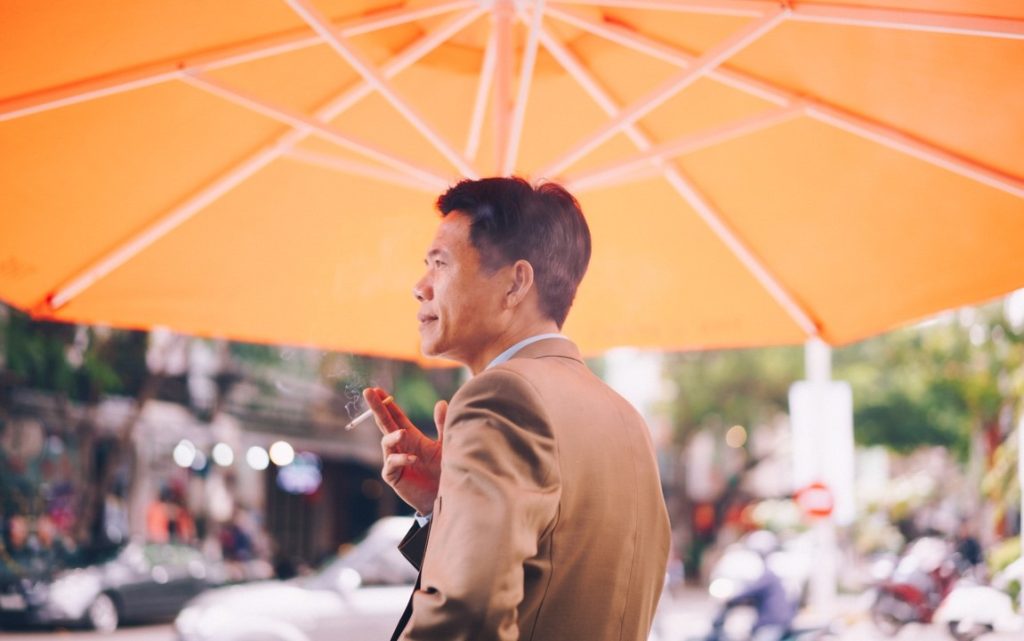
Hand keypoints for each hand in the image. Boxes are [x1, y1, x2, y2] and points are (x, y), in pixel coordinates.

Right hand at [364, 387, 445, 515]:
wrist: (446, 495)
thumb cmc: (445, 470)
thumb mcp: (445, 445)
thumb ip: (442, 425)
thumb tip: (441, 402)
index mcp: (411, 437)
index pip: (395, 416)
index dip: (387, 403)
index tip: (378, 389)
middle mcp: (400, 446)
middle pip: (385, 424)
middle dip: (376, 408)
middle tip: (368, 392)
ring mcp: (395, 461)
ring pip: (386, 443)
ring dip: (393, 437)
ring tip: (403, 434)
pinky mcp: (394, 477)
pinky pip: (391, 464)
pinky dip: (400, 459)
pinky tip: (413, 459)